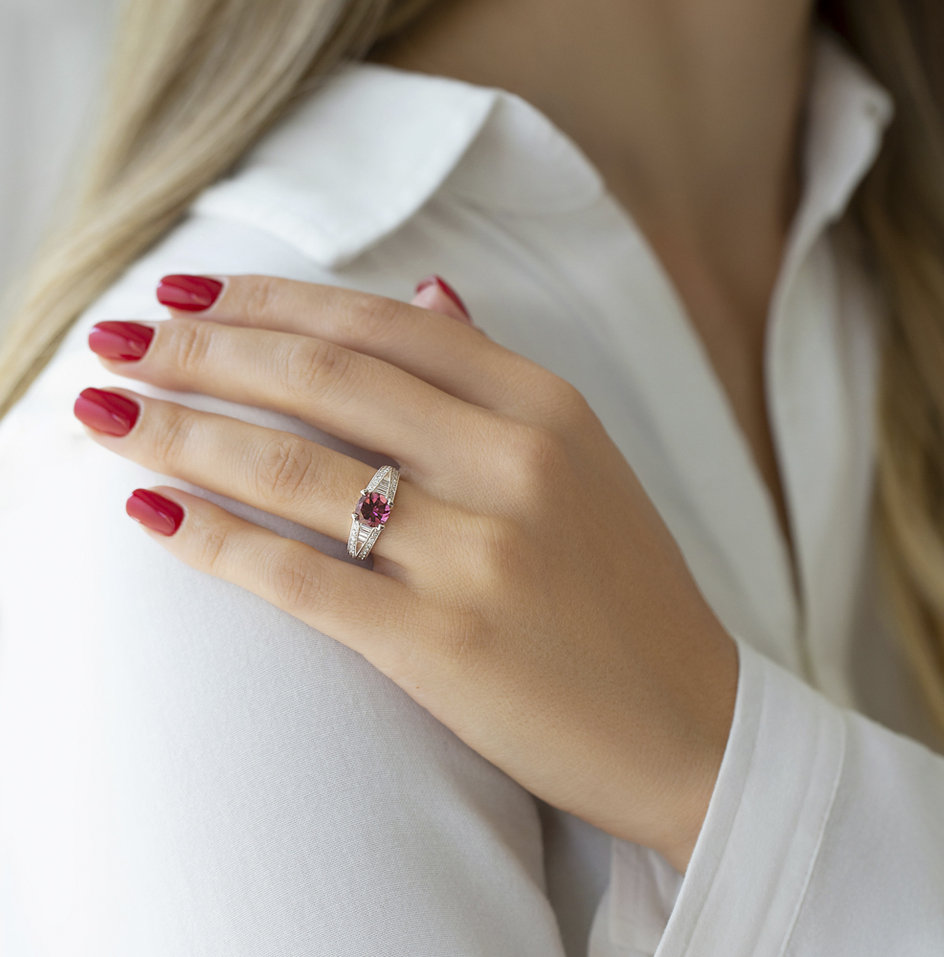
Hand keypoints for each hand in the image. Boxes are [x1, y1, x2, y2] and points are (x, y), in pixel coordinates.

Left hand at [75, 272, 738, 873]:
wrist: (691, 726)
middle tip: (118, 338)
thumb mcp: (582, 459)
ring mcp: (480, 555)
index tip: (189, 291)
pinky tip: (151, 514)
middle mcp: (514, 465)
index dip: (270, 300)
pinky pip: (300, 576)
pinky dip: (213, 539)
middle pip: (324, 379)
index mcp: (547, 408)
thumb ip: (495, 373)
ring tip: (104, 413)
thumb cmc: (627, 592)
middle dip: (202, 350)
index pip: (381, 323)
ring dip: (181, 432)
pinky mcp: (442, 645)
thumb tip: (427, 288)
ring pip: (294, 470)